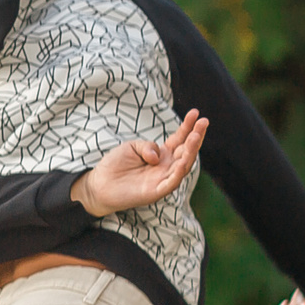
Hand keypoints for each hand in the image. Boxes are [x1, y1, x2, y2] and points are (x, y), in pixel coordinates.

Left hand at [72, 110, 207, 218]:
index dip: (188, 126)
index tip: (195, 112)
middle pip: (186, 151)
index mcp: (162, 155)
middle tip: (204, 121)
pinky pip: (172, 182)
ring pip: (183, 165)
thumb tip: (159, 156)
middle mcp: (166, 166)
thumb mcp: (132, 147)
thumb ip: (147, 146)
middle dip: (196, 136)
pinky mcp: (156, 192)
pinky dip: (179, 172)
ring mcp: (163, 179)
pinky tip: (184, 161)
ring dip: (191, 151)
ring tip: (195, 136)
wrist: (100, 184)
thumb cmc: (116, 165)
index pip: (179, 139)